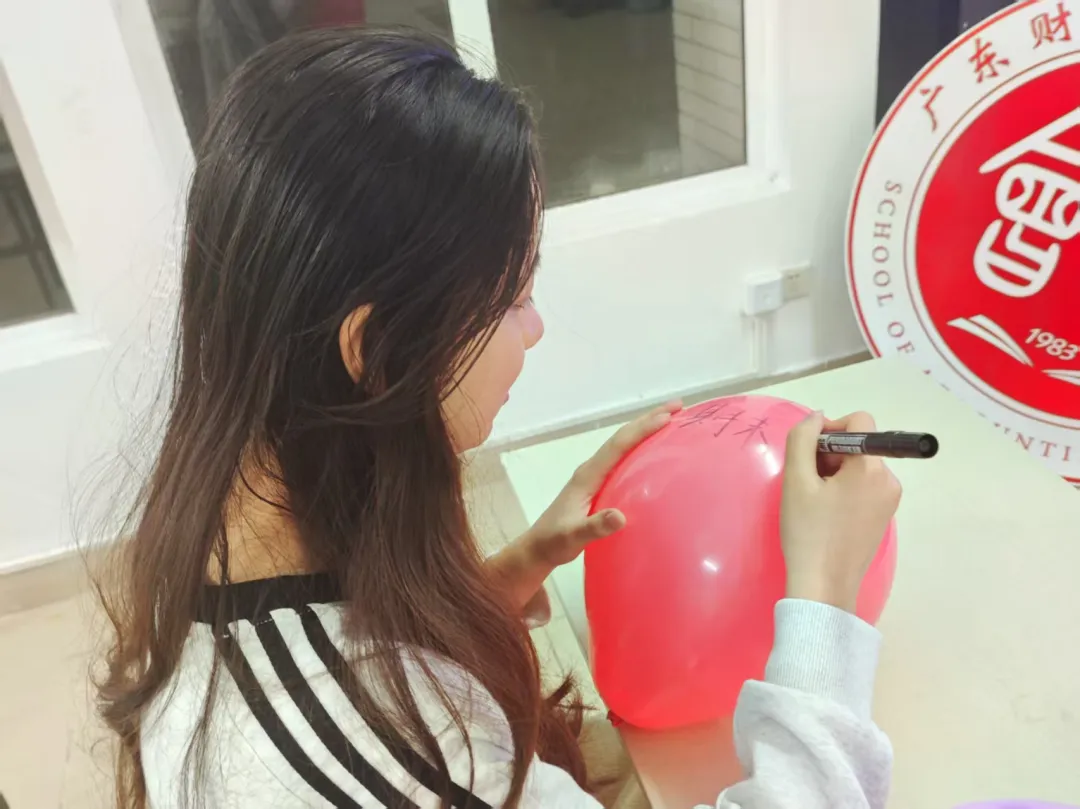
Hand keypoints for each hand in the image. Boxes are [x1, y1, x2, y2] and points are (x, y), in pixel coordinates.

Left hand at [525, 401, 682, 565]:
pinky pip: (623, 458)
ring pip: (623, 445)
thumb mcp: (573, 537)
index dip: (641, 429)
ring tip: (671, 419)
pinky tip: (654, 451)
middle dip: (648, 419)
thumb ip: (594, 527)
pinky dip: (640, 447)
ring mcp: (595, 476)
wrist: (538, 548)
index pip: (618, 445)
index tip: (667, 417)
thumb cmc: (555, 541)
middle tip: (678, 406)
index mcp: (588, 475)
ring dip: (645, 430)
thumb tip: (621, 516)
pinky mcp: (599, 484)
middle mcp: (592, 469)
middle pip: (622, 438)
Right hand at [780, 411, 902, 612]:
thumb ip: (802, 439)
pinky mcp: (884, 517)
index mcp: (871, 468)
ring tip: (814, 500)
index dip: (830, 429)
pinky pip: (864, 487)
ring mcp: (889, 501)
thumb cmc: (808, 531)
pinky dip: (844, 489)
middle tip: (805, 481)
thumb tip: (817, 417)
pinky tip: (826, 512)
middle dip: (830, 454)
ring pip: (860, 467)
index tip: (808, 454)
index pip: (859, 422)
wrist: (823, 586)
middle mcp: (889, 480)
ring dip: (835, 472)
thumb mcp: (796, 481)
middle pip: (859, 446)